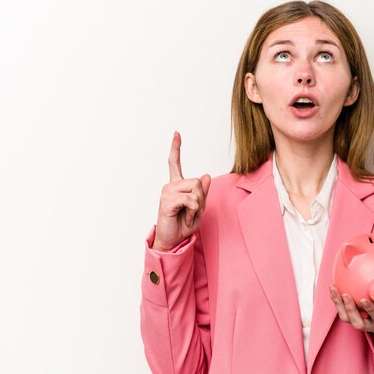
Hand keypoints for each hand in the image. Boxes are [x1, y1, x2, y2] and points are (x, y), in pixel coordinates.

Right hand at [152, 131, 210, 251]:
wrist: (173, 240)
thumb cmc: (184, 224)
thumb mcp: (199, 208)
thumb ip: (203, 192)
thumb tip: (206, 175)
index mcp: (177, 185)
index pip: (175, 163)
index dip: (176, 147)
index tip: (176, 133)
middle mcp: (170, 185)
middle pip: (197, 181)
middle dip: (202, 199)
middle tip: (193, 212)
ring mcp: (167, 192)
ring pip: (196, 190)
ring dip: (198, 206)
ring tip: (189, 215)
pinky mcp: (167, 200)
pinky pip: (191, 200)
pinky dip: (194, 211)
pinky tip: (186, 218)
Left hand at [329, 285, 373, 334]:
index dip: (370, 310)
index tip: (364, 299)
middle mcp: (371, 325)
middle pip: (357, 322)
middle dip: (351, 310)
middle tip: (346, 295)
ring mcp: (361, 322)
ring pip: (346, 318)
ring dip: (339, 305)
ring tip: (334, 289)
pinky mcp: (353, 317)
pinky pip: (342, 311)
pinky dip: (336, 301)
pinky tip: (333, 287)